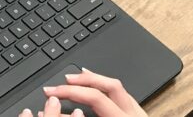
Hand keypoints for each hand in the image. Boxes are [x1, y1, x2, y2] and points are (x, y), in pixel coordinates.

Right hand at [27, 69, 147, 116]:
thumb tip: (59, 115)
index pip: (96, 98)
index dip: (71, 92)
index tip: (53, 94)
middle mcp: (134, 116)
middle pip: (108, 86)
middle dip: (81, 82)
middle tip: (60, 85)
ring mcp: (139, 115)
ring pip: (118, 87)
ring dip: (95, 80)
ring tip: (76, 78)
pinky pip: (122, 96)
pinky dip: (105, 89)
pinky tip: (96, 88)